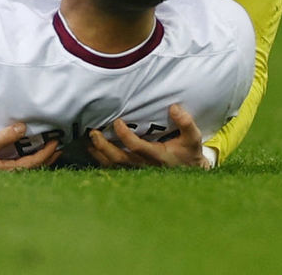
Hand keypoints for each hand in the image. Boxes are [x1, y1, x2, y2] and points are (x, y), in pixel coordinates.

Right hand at [0, 123, 60, 170]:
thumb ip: (4, 137)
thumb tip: (23, 128)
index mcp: (7, 169)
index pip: (34, 162)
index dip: (47, 153)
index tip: (56, 142)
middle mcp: (7, 172)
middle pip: (34, 167)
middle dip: (48, 157)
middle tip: (59, 146)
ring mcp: (2, 171)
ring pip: (27, 166)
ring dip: (40, 158)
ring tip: (49, 149)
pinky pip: (19, 163)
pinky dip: (28, 157)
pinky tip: (27, 152)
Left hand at [87, 104, 210, 169]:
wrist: (189, 172)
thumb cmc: (188, 152)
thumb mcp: (193, 138)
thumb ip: (185, 123)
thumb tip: (174, 107)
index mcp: (159, 157)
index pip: (137, 147)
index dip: (125, 135)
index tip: (117, 121)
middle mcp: (146, 166)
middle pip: (120, 159)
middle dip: (104, 146)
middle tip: (93, 132)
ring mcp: (138, 171)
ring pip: (114, 166)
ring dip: (99, 153)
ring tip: (88, 139)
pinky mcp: (133, 173)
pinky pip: (114, 169)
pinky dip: (101, 160)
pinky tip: (92, 148)